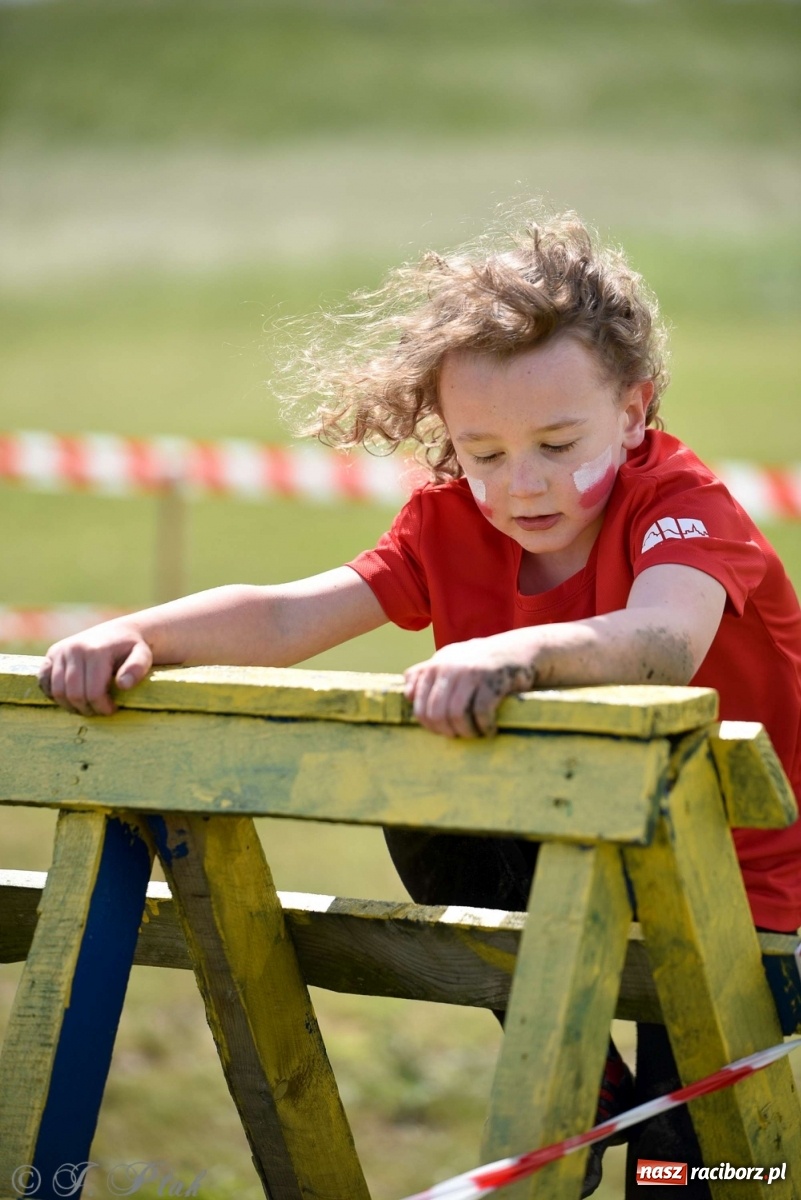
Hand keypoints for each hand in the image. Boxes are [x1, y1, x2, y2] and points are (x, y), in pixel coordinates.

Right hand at [38, 622, 153, 715]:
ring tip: (86, 707)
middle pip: (74, 694)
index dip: (102, 707)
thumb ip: (137, 669)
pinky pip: (43, 681)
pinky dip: (53, 693)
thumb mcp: (142, 656)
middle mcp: (74, 649)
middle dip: (87, 709)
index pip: (93, 692)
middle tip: (99, 711)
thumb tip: (123, 685)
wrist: (117, 633)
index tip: (112, 710)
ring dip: (70, 705)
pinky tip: (70, 697)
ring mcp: (60, 651)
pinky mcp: (51, 654)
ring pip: (57, 691)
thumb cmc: (131, 649)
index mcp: (96, 651)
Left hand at [404, 634, 536, 737]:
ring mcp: (470, 672)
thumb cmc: (482, 661)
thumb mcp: (451, 660)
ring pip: (456, 715)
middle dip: (447, 731)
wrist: (520, 649)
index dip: (429, 724)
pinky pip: (481, 713)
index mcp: (436, 664)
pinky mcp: (492, 680)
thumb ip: (427, 674)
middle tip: (460, 735)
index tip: (443, 730)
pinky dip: (485, 727)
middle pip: (436, 713)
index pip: (418, 704)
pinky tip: (490, 730)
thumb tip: (408, 695)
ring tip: (475, 734)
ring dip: (466, 731)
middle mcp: (449, 666)